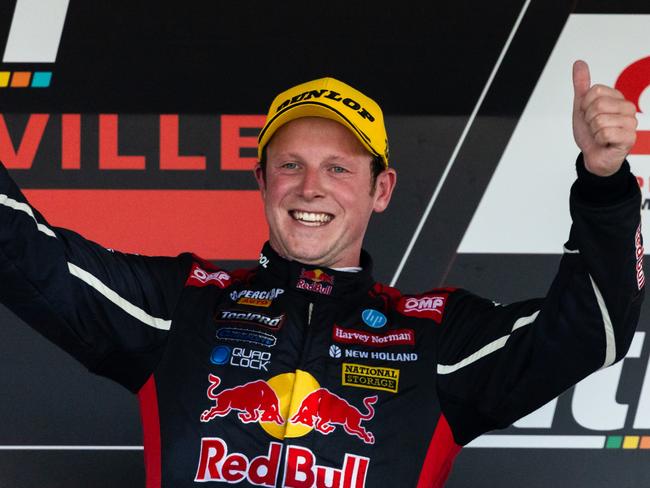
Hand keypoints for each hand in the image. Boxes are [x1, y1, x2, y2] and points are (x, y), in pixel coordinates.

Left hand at [572, 60, 637, 175]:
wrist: (592, 156)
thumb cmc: (590, 133)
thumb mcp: (581, 107)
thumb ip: (581, 85)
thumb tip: (579, 63)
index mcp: (617, 98)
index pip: (594, 91)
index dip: (585, 105)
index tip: (588, 115)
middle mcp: (627, 108)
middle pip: (597, 105)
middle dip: (588, 119)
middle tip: (593, 127)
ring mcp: (631, 123)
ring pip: (599, 120)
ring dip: (593, 131)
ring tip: (599, 135)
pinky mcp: (629, 138)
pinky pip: (604, 133)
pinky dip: (598, 140)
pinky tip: (604, 142)